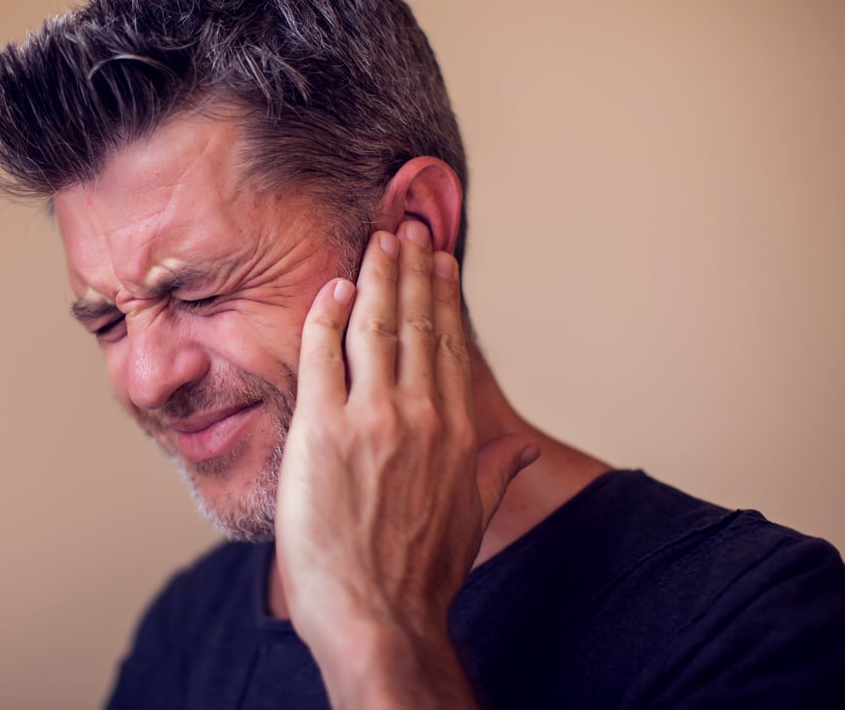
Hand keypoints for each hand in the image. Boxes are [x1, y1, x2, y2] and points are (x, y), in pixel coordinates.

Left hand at [275, 220, 537, 707]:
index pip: (448, 345)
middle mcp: (420, 414)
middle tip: (404, 227)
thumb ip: (495, 472)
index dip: (441, 297)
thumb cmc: (421, 577)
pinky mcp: (323, 430)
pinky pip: (323, 354)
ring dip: (376, 277)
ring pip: (375, 327)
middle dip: (410, 269)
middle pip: (415, 323)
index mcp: (456, 432)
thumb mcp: (471, 520)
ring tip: (377, 240)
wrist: (380, 617)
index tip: (439, 261)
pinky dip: (327, 315)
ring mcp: (372, 418)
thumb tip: (522, 447)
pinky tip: (332, 287)